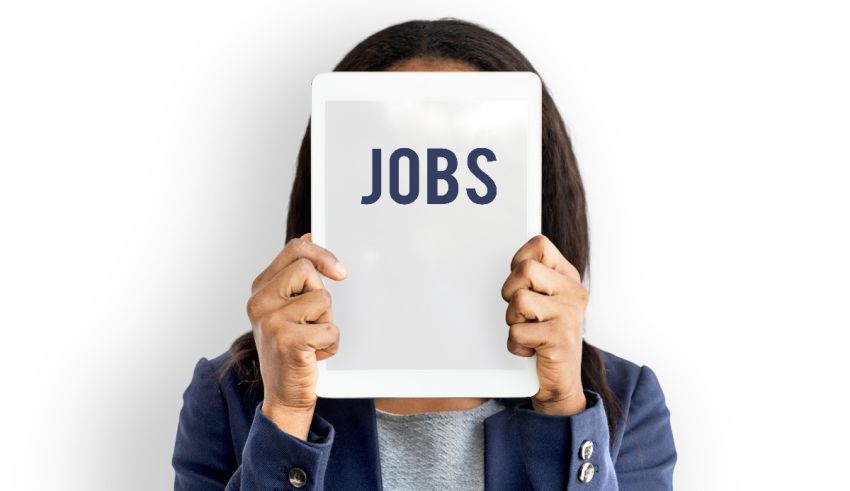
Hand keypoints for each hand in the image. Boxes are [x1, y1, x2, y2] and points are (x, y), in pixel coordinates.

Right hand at [246, 232, 346, 438]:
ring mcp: (271, 322)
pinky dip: (331, 344)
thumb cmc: (293, 349)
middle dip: (322, 296)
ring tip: (312, 340)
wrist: (285, 396)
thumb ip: (296, 275)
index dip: (322, 254)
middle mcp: (259, 302)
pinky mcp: (287, 341)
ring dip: (327, 323)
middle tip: (312, 321)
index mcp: (260, 289)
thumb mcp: (290, 307)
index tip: (339, 272)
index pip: (295, 250)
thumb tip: (309, 235)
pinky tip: (315, 355)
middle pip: (309, 270)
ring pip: (323, 299)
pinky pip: (329, 328)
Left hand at [501, 234, 588, 415]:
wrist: (560, 383)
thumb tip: (515, 260)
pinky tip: (530, 350)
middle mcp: (573, 293)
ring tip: (528, 332)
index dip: (519, 263)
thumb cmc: (544, 339)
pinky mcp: (560, 338)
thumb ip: (533, 277)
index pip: (539, 245)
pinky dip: (515, 345)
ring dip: (513, 321)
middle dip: (511, 292)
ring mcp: (569, 315)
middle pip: (525, 270)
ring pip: (518, 300)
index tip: (523, 285)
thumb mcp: (543, 302)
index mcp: (568, 278)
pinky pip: (517, 331)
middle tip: (522, 314)